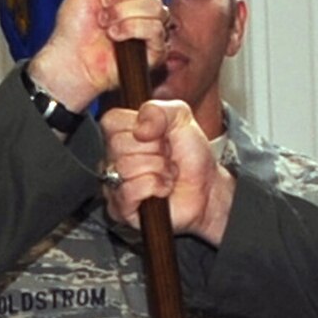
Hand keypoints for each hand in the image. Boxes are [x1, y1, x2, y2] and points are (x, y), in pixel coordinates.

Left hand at [28, 0, 164, 110]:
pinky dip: (129, 29)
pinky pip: (155, 28)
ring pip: (155, 6)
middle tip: (103, 4)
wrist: (69, 54)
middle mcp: (146, 4)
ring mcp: (152, 26)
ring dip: (122, 13)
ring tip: (106, 23)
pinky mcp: (155, 48)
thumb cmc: (75, 21)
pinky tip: (115, 36)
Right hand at [100, 100, 235, 244]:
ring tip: (166, 172)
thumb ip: (159, 110)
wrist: (207, 187)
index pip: (111, 121)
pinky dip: (155, 187)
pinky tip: (162, 188)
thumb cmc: (190, 154)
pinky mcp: (120, 208)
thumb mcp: (181, 117)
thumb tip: (139, 127)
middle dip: (154, 150)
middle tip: (166, 156)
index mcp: (122, 132)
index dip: (143, 128)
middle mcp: (113, 157)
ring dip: (158, 169)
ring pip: (126, 167)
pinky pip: (130, 190)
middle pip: (118, 144)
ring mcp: (114, 183)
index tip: (160, 135)